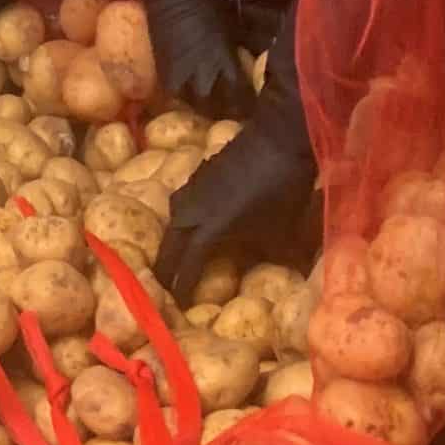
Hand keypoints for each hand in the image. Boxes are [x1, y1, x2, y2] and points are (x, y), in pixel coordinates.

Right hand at [140, 0, 252, 119]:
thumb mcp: (231, 23)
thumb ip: (238, 47)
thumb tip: (252, 59)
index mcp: (223, 57)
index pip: (239, 92)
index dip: (246, 102)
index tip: (252, 105)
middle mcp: (201, 70)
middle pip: (213, 104)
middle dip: (222, 109)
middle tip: (228, 108)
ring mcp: (179, 70)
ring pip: (190, 101)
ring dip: (199, 104)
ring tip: (205, 103)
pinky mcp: (162, 66)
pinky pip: (172, 91)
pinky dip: (180, 94)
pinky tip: (186, 91)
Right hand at [154, 88, 315, 298]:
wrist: (280, 138)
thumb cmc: (284, 189)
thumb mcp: (282, 231)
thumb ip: (269, 255)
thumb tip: (275, 275)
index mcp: (210, 228)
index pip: (188, 265)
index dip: (182, 287)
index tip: (176, 306)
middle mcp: (195, 209)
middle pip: (171, 243)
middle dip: (165, 266)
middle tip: (160, 285)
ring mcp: (196, 186)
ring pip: (173, 216)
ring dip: (171, 238)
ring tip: (172, 252)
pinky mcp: (203, 171)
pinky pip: (183, 198)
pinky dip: (182, 214)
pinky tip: (192, 216)